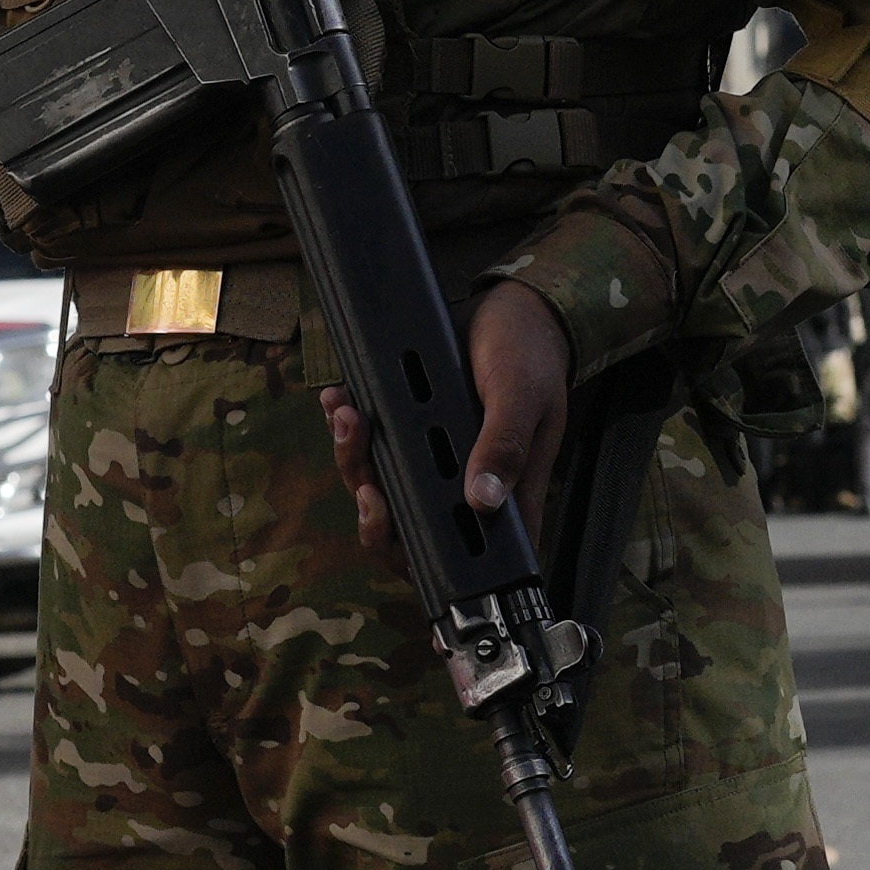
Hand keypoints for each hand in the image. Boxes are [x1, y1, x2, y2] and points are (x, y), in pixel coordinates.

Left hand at [317, 279, 576, 569]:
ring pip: (381, 486)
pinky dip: (349, 427)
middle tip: (365, 480)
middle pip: (408, 528)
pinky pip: (371, 444)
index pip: (464, 556)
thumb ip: (505, 445)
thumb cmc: (530, 356)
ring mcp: (433, 461)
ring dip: (355, 460)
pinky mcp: (410, 431)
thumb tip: (482, 500)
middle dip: (375, 512)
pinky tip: (339, 399)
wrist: (510, 309)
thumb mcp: (522, 395)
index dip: (423, 560)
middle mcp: (463, 487)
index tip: (395, 530)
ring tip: (347, 416)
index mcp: (504, 496)